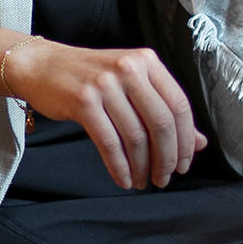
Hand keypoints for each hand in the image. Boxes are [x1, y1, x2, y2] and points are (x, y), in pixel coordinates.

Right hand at [3, 39, 206, 190]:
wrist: (42, 66)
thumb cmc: (90, 78)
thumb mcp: (132, 84)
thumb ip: (164, 109)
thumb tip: (200, 143)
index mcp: (147, 62)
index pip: (179, 105)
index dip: (186, 140)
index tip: (185, 164)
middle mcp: (129, 68)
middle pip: (161, 123)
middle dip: (167, 158)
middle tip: (165, 179)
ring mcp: (105, 84)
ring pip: (136, 136)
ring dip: (143, 167)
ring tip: (143, 181)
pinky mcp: (83, 101)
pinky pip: (109, 143)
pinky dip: (120, 167)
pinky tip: (124, 179)